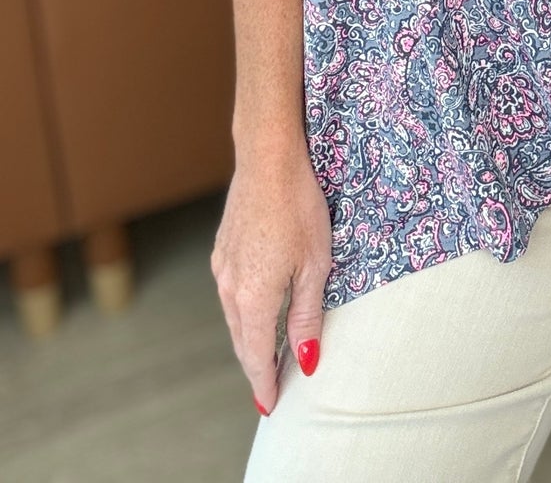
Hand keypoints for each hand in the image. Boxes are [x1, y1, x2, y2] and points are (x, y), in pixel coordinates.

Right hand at [211, 138, 332, 416]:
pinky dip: (245, 312)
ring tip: (268, 356)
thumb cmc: (299, 207)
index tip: (271, 405)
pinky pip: (231, 294)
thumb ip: (307, 315)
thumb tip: (305, 359)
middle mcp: (230, 287)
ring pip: (235, 317)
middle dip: (257, 366)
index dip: (265, 383)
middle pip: (243, 341)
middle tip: (271, 389)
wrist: (268, 159)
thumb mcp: (314, 265)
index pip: (258, 356)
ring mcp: (222, 267)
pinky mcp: (222, 250)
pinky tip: (257, 311)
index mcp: (253, 298)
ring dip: (251, 339)